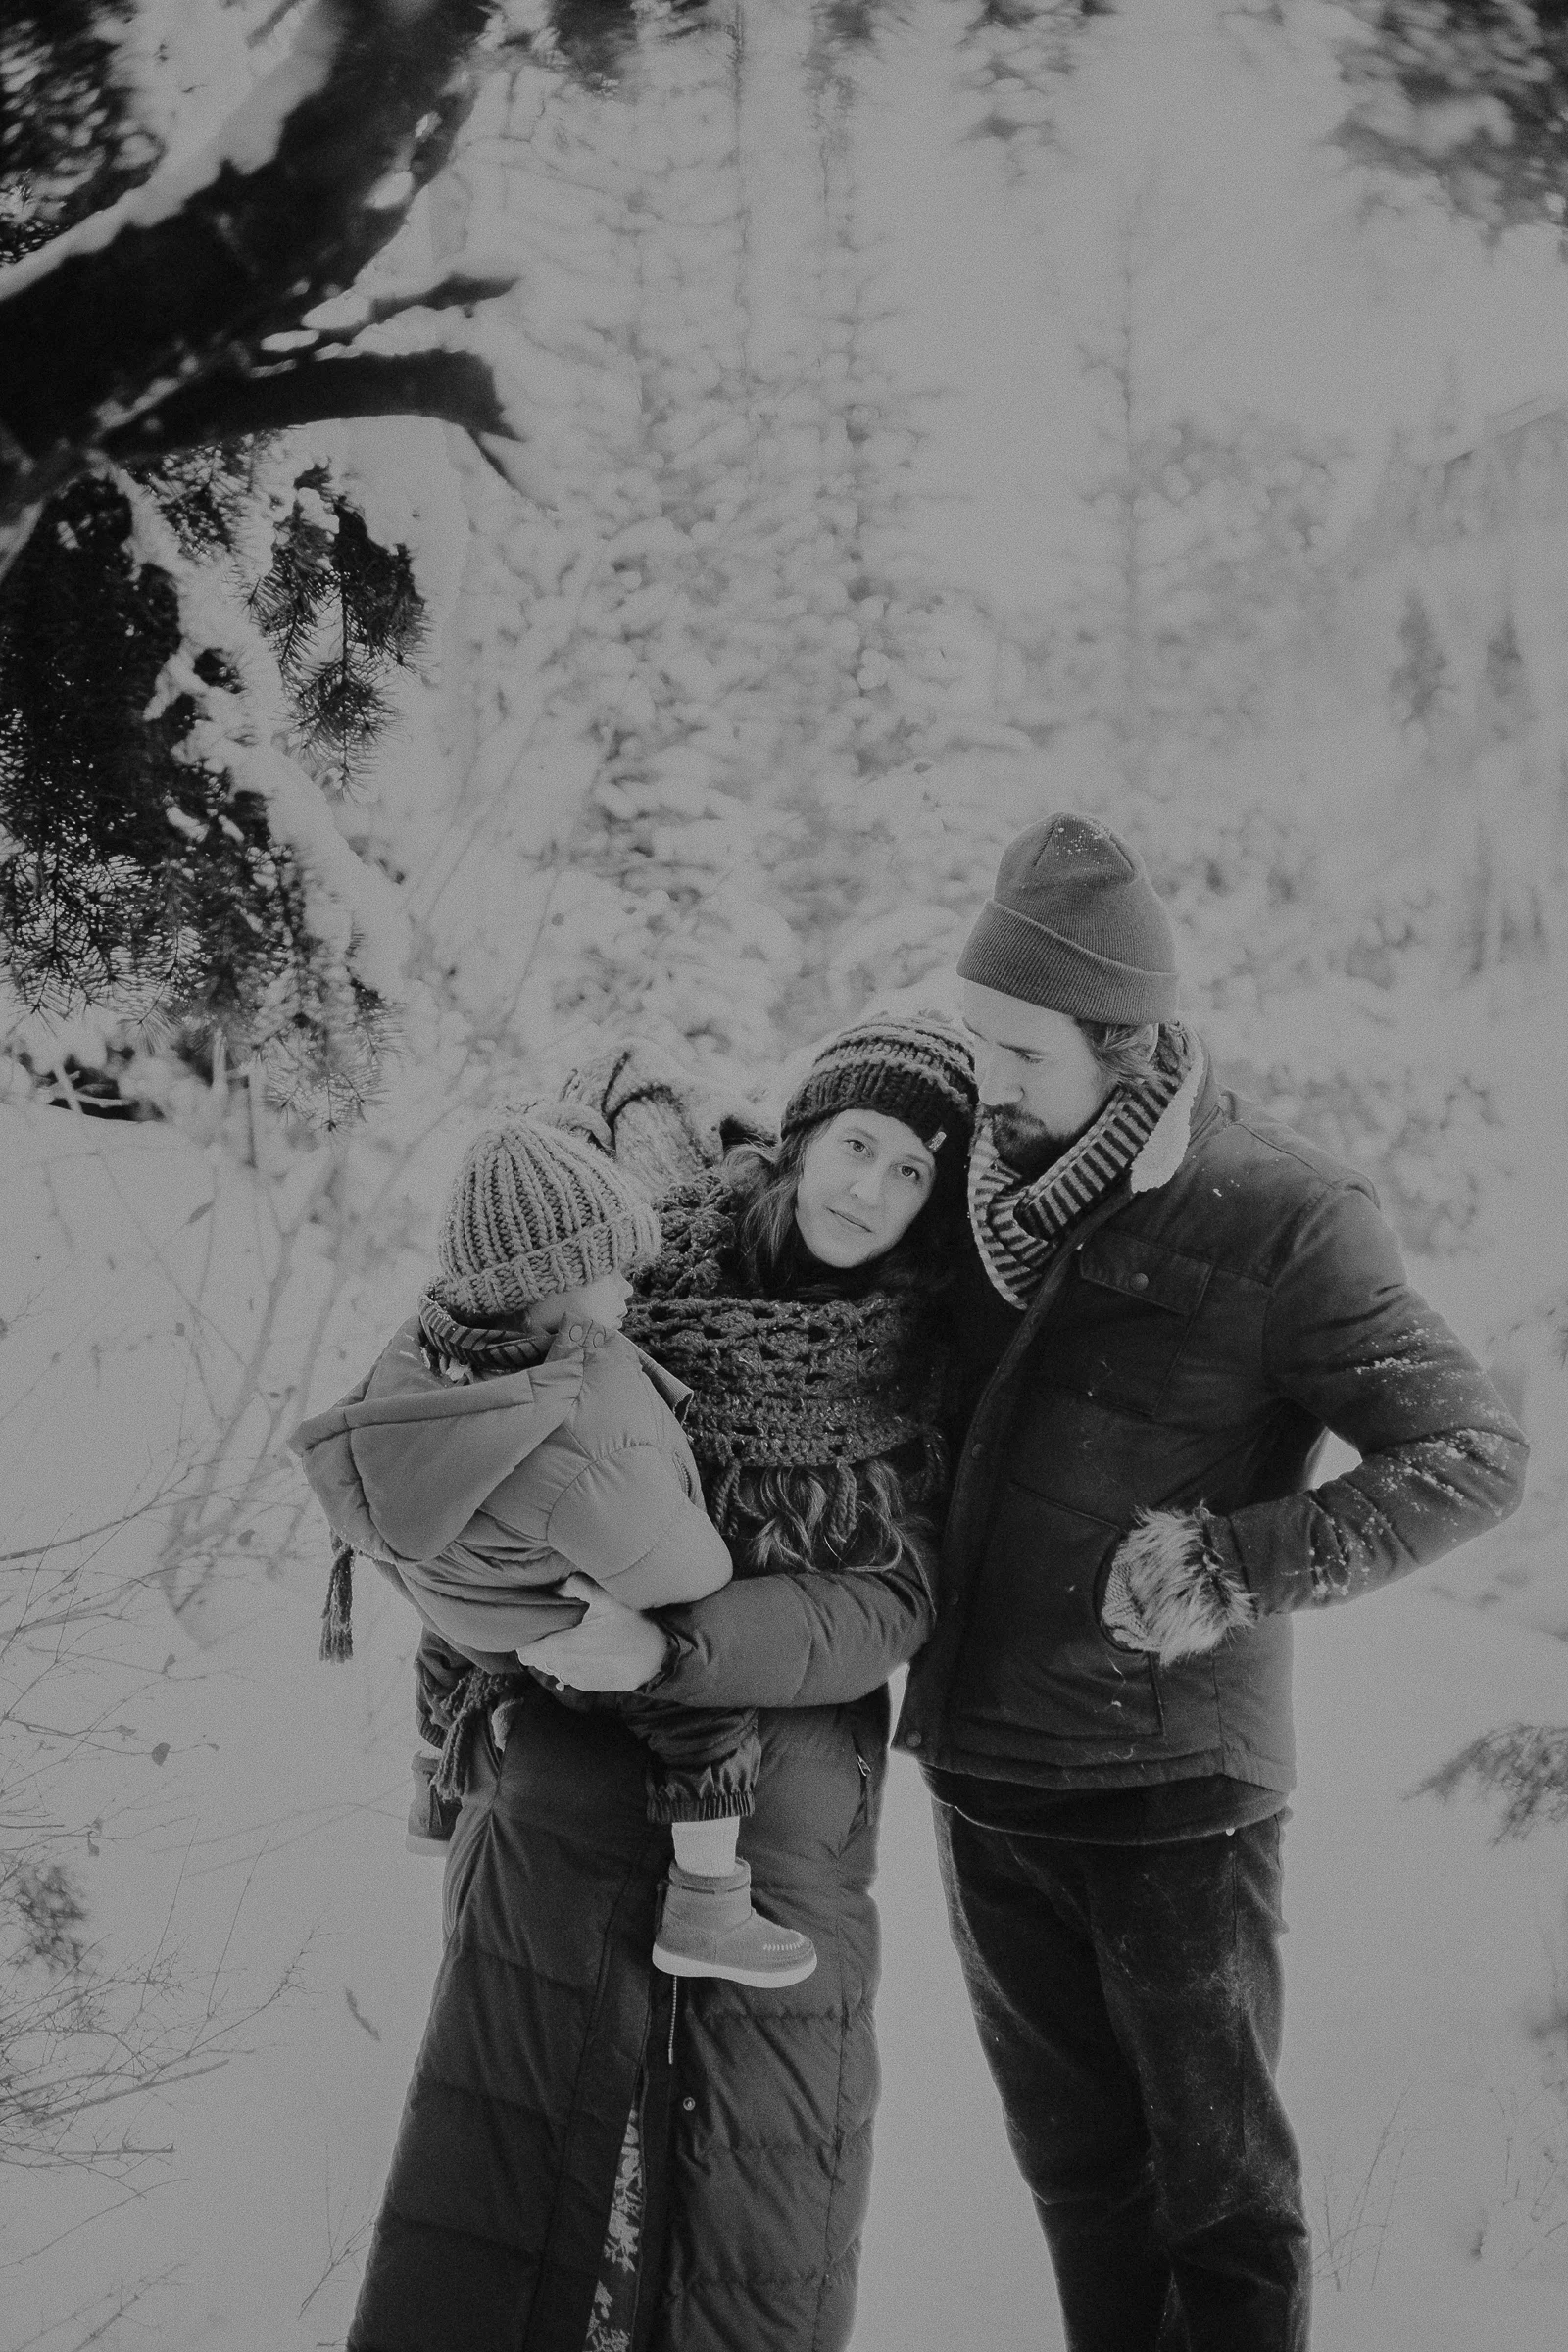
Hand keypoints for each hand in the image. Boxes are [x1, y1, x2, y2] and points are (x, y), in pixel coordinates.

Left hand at [518, 1573, 672, 1691]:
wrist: (657, 1658)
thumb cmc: (632, 1627)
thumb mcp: (606, 1597)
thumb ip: (577, 1586)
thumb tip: (558, 1587)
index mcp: (561, 1647)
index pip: (526, 1653)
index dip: (528, 1640)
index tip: (537, 1628)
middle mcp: (565, 1668)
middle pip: (540, 1661)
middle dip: (545, 1645)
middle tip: (560, 1629)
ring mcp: (578, 1680)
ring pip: (556, 1668)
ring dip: (561, 1656)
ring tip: (578, 1640)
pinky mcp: (590, 1687)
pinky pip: (573, 1675)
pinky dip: (576, 1665)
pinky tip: (592, 1651)